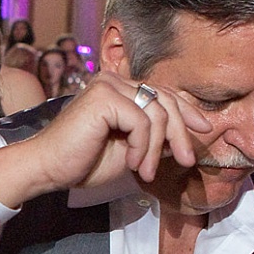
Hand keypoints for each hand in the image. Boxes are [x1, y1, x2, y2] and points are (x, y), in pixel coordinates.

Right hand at [0, 74, 212, 206]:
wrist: (49, 168)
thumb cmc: (83, 162)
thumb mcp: (130, 150)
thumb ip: (153, 138)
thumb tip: (184, 138)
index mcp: (120, 89)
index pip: (164, 93)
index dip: (187, 110)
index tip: (204, 130)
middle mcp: (115, 81)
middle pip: (166, 100)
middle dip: (181, 133)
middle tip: (187, 161)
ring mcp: (109, 86)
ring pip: (158, 113)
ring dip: (158, 148)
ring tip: (146, 172)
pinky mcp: (104, 97)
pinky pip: (142, 121)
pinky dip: (143, 147)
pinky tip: (132, 164)